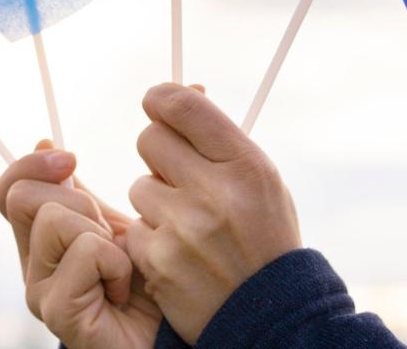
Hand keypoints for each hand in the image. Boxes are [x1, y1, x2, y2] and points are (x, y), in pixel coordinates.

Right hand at [0, 143, 160, 348]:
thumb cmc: (146, 283)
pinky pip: (85, 251)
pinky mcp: (58, 313)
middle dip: (76, 199)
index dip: (31, 165)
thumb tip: (44, 144)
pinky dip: (116, 263)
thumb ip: (79, 194)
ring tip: (119, 266)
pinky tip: (122, 289)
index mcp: (40, 243)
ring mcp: (40, 293)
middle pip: (23, 196)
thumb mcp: (111, 225)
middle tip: (106, 233)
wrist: (170, 334)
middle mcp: (31, 267)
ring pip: (53, 217)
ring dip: (101, 234)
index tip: (68, 159)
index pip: (8, 190)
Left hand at [126, 84, 300, 343]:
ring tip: (188, 225)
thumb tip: (180, 89)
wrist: (272, 317)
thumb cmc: (264, 237)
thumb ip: (220, 139)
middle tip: (177, 173)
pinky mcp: (158, 262)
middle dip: (158, 153)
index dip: (161, 98)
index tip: (156, 103)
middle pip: (149, 139)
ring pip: (139, 186)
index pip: (184, 106)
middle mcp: (215, 192)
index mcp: (245, 165)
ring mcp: (184, 228)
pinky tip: (179, 254)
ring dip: (155, 202)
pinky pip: (134, 229)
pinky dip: (151, 240)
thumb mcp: (260, 180)